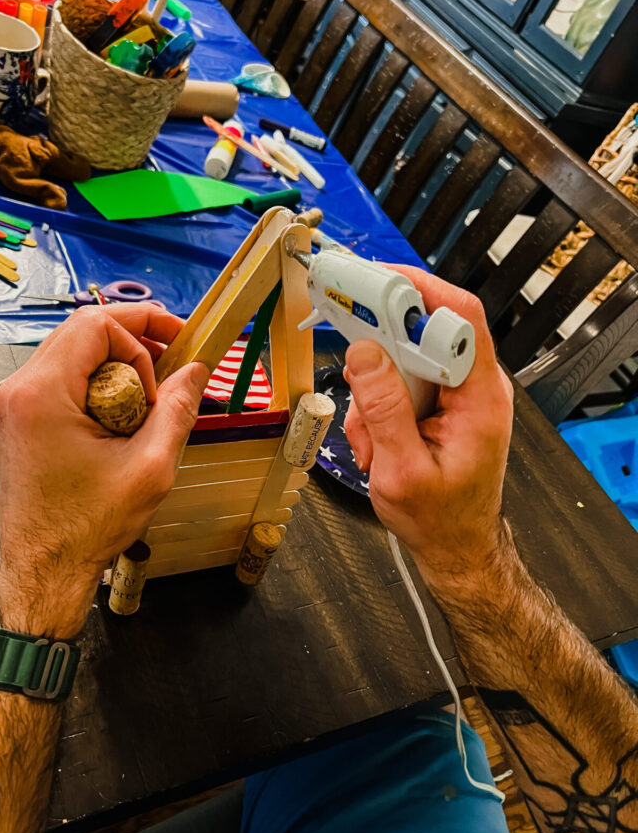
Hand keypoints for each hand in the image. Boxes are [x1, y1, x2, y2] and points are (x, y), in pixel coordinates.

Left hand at [0, 304, 208, 637]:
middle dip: (136, 337)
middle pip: (83, 329)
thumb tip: (196, 371)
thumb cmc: (84, 528)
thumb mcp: (149, 468)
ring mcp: (20, 403)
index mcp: (44, 393)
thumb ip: (177, 411)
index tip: (174, 358)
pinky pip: (67, 376)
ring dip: (120, 360)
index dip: (143, 332)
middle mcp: (23, 389)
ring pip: (75, 350)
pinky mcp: (25, 418)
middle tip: (175, 357)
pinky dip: (102, 381)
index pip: (96, 323)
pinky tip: (129, 408)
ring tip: (155, 390)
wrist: (43, 568)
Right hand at [344, 265, 513, 584]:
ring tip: (373, 443)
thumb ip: (383, 409)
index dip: (417, 289)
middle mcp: (473, 387)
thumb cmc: (441, 519)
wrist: (456, 549)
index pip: (459, 317)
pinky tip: (378, 447)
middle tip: (352, 360)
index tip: (373, 283)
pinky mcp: (439, 404)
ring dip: (374, 396)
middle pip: (424, 332)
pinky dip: (377, 411)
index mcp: (479, 397)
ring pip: (403, 361)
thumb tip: (364, 354)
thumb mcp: (401, 470)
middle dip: (380, 353)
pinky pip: (399, 385)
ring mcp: (456, 395)